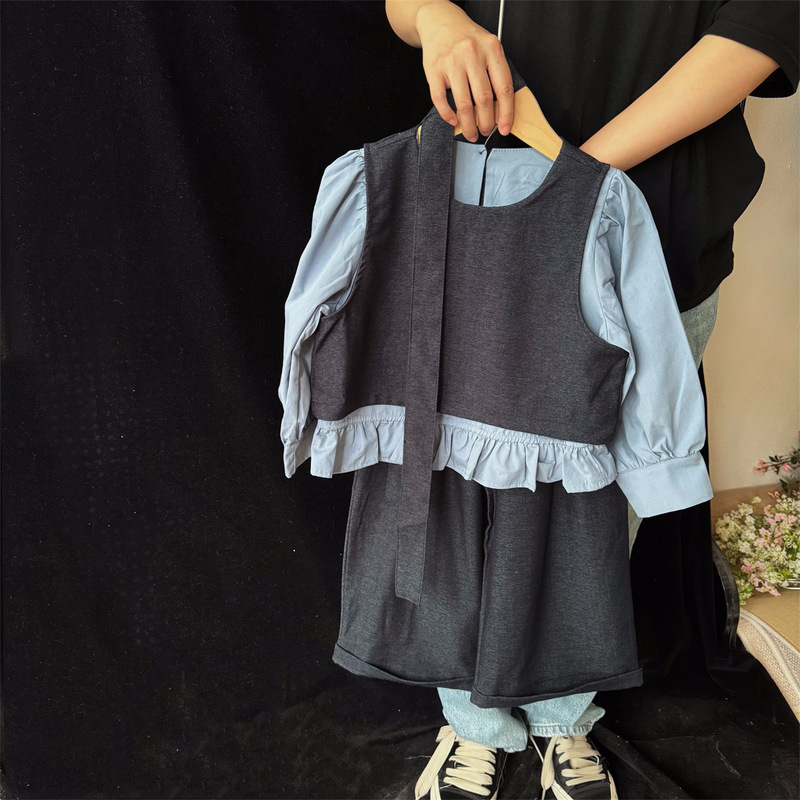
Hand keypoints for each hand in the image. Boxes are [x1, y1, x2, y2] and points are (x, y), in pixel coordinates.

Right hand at [415, 1, 514, 141]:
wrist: (440, 21)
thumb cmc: (467, 39)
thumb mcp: (488, 48)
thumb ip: (496, 73)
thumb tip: (500, 109)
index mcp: (491, 48)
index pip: (503, 88)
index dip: (505, 113)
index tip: (504, 128)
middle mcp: (472, 53)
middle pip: (483, 99)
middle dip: (486, 123)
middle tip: (485, 131)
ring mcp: (452, 62)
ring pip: (463, 104)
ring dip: (468, 125)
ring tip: (471, 132)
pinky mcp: (434, 70)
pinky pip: (440, 100)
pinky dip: (448, 115)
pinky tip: (453, 121)